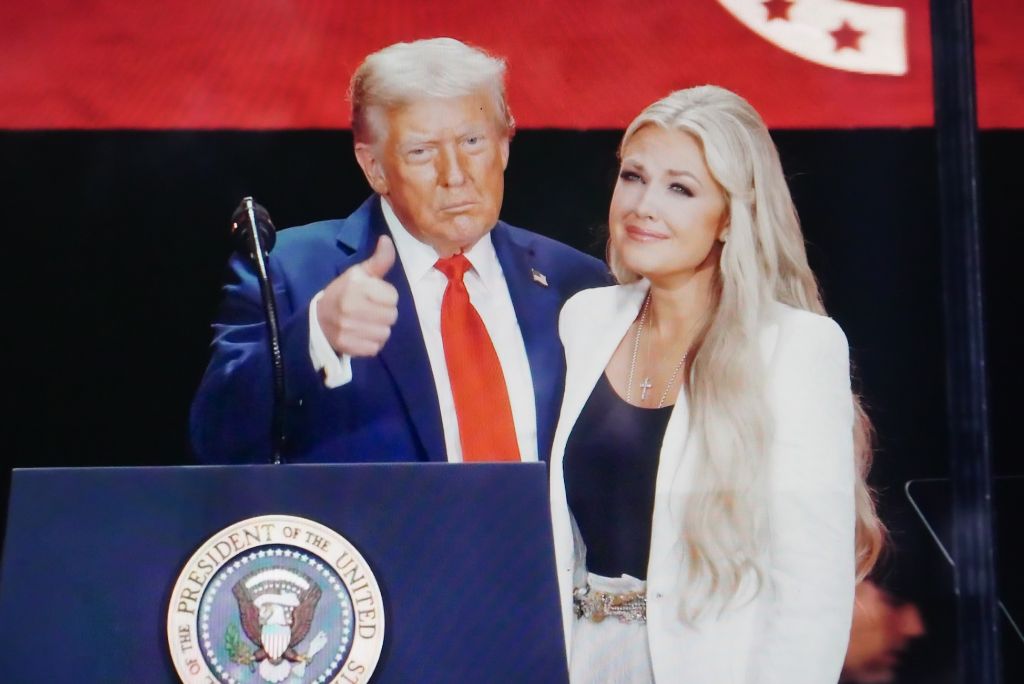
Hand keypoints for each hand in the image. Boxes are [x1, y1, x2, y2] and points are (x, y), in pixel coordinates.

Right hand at [316, 235, 398, 356]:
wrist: (318, 318)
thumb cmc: (344, 292)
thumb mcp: (359, 273)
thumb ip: (379, 260)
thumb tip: (387, 240)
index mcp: (355, 286)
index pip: (393, 297)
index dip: (386, 296)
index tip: (374, 296)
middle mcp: (350, 306)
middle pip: (392, 316)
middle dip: (385, 313)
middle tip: (371, 310)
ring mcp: (347, 328)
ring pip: (385, 333)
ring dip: (379, 329)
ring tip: (367, 323)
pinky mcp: (347, 345)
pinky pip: (375, 348)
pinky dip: (372, 344)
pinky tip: (362, 335)